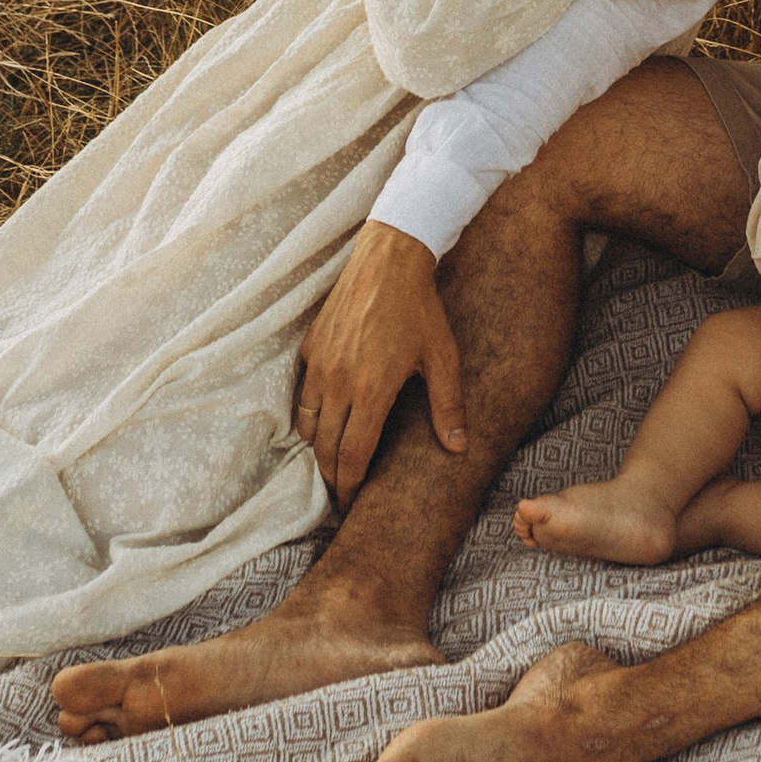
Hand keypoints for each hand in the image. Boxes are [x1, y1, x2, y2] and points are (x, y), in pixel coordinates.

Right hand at [293, 222, 464, 502]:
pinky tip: (323, 420)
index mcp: (372, 390)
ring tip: (331, 462)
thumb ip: (448, 406)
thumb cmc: (421, 308)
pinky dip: (309, 415)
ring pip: (308, 424)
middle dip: (331, 477)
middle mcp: (339, 382)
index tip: (352, 503)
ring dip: (318, 448)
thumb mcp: (442, 357)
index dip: (350, 485)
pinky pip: (302, 394)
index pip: (353, 455)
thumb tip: (458, 448)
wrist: (389, 257)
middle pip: (325, 448)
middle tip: (340, 494)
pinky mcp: (310, 345)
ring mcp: (320, 363)